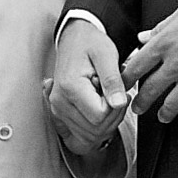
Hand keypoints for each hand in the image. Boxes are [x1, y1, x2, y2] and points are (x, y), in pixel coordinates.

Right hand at [45, 20, 129, 156]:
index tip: (118, 90)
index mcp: (70, 87)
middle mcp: (60, 102)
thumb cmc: (90, 44)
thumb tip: (119, 103)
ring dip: (106, 123)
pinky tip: (99, 112)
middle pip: (95, 130)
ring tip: (107, 99)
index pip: (99, 116)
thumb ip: (113, 80)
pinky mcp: (60, 114)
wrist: (75, 40)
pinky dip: (94, 130)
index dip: (115, 107)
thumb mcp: (107, 55)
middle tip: (116, 94)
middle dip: (113, 116)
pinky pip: (80, 138)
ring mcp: (58, 110)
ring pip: (90, 136)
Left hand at [123, 0, 177, 122]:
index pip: (135, 67)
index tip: (122, 84)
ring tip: (161, 116)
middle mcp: (176, 64)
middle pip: (149, 90)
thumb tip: (142, 38)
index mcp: (164, 43)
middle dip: (140, 102)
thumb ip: (159, 29)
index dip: (125, 79)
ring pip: (171, 106)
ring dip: (163, 113)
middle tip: (136, 108)